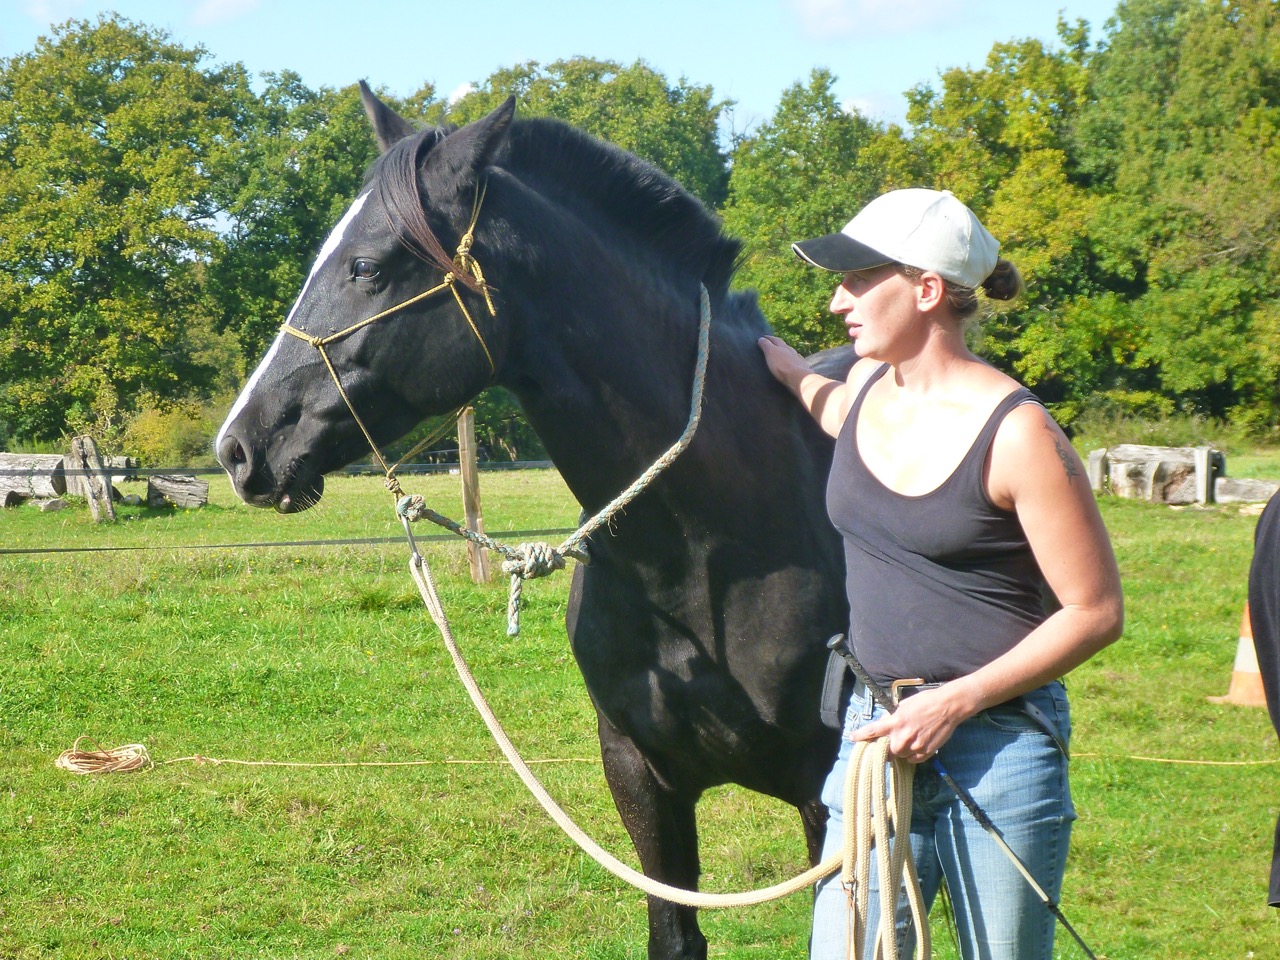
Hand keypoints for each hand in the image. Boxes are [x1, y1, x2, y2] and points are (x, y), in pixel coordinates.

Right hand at [757, 335, 807, 384]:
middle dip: (778, 345)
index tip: (763, 337)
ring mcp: (798, 360)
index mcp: (783, 346)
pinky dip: (792, 363)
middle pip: (784, 346)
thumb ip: (766, 345)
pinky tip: (791, 365)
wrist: (798, 378)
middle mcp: (792, 351)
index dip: (768, 338)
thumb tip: (761, 338)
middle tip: (772, 345)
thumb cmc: (782, 365)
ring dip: (786, 354)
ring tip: (781, 356)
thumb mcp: (771, 352)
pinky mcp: (802, 369)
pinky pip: (796, 363)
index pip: (775, 339)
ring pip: (791, 354)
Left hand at [848, 688, 962, 763]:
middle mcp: (902, 737)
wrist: (948, 707)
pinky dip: (912, 754)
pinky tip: (918, 743)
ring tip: (910, 737)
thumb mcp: (904, 706)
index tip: (852, 738)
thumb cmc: (925, 702)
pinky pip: (912, 760)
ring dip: (901, 750)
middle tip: (893, 740)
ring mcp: (914, 747)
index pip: (872, 731)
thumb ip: (893, 718)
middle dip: (887, 747)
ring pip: (900, 756)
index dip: (860, 736)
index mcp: (895, 722)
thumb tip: (884, 725)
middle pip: (886, 751)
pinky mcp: (926, 753)